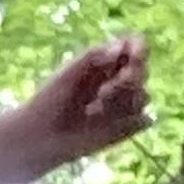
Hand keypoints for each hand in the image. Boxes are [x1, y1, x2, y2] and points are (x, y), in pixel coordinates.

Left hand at [23, 35, 150, 167]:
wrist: (39, 137)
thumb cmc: (49, 100)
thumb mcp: (67, 73)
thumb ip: (93, 56)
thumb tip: (120, 48)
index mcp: (106, 61)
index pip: (135, 46)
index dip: (140, 49)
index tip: (133, 57)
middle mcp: (119, 80)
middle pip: (143, 71)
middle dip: (128, 80)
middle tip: (102, 93)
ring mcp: (124, 104)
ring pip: (144, 96)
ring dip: (123, 103)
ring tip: (92, 112)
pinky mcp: (127, 127)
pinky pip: (144, 120)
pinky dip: (130, 122)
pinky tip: (106, 127)